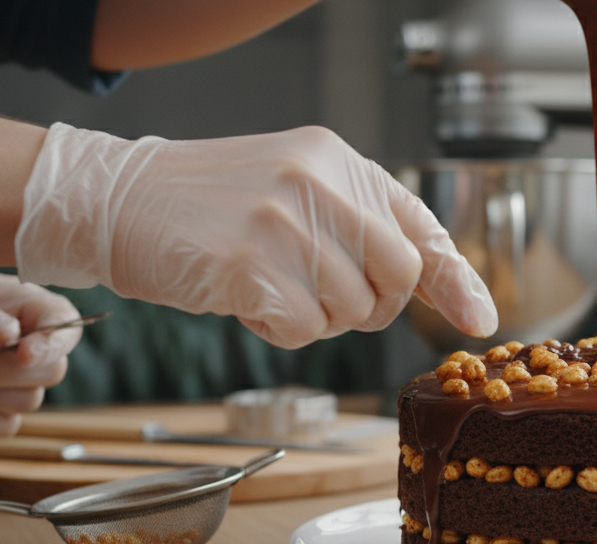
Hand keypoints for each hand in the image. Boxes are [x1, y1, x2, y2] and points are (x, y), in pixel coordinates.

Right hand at [15, 123, 497, 348]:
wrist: (116, 199)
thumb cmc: (209, 207)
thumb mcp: (295, 190)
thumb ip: (357, 227)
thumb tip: (434, 288)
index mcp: (339, 160)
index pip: (419, 226)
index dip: (454, 279)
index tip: (480, 318)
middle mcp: (320, 182)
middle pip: (395, 279)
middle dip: (369, 308)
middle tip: (321, 299)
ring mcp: (285, 220)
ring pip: (349, 312)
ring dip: (315, 319)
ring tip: (267, 284)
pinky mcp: (249, 264)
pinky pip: (301, 331)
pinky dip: (277, 330)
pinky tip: (243, 299)